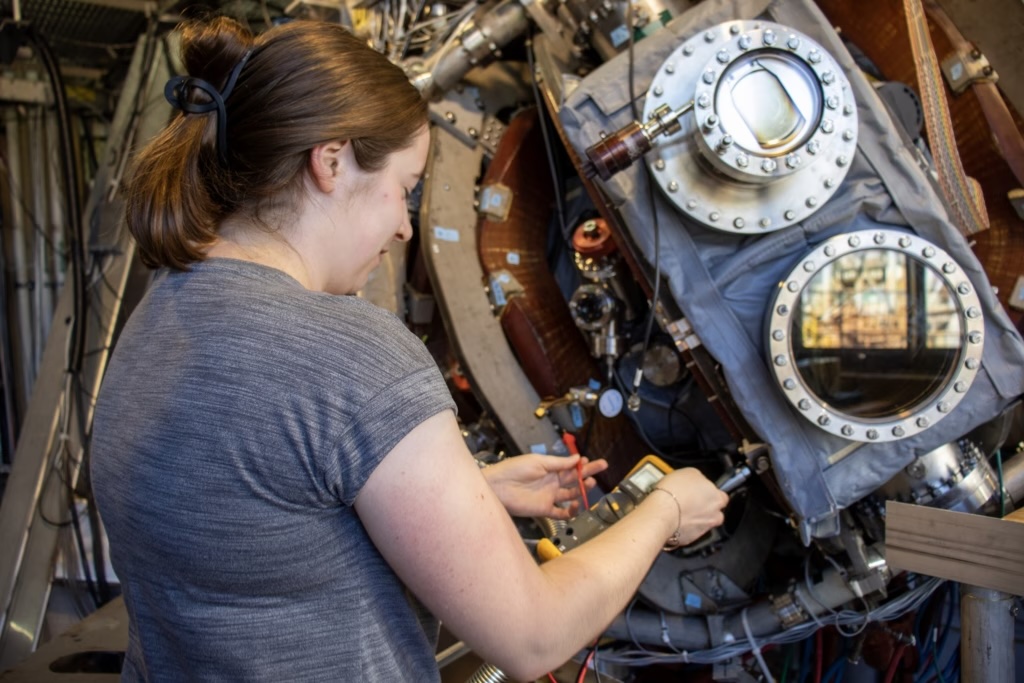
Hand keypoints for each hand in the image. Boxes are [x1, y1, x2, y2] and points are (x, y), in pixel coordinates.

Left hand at [483, 454, 607, 518]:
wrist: (498, 487)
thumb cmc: (514, 470)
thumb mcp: (538, 462)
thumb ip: (559, 463)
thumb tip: (577, 458)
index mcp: (549, 468)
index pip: (569, 466)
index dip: (581, 464)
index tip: (592, 461)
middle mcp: (551, 482)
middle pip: (573, 478)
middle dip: (588, 473)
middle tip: (602, 467)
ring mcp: (548, 496)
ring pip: (571, 494)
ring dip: (582, 490)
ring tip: (591, 483)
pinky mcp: (544, 509)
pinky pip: (561, 512)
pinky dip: (571, 511)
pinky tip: (577, 505)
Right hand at [652, 468, 728, 546]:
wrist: (662, 513)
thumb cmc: (674, 492)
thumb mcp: (689, 472)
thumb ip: (699, 478)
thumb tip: (698, 479)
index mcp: (718, 498)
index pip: (722, 496)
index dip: (710, 493)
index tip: (701, 490)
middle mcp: (715, 515)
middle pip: (715, 512)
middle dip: (705, 507)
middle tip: (690, 500)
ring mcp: (703, 529)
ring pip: (703, 522)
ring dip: (695, 517)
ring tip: (679, 510)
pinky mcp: (690, 539)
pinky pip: (690, 531)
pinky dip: (684, 526)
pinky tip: (674, 518)